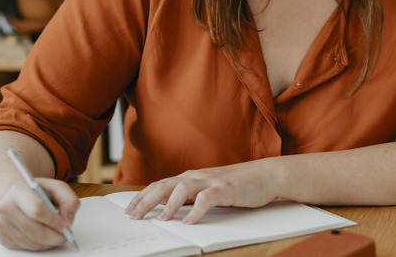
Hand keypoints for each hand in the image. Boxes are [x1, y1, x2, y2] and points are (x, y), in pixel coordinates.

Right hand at [0, 178, 79, 250]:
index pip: (36, 209)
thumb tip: (68, 221)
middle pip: (33, 230)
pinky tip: (45, 237)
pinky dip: (39, 246)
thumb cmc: (38, 191)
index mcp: (18, 191)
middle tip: (66, 235)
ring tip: (57, 235)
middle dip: (54, 236)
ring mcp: (2, 224)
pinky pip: (25, 248)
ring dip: (48, 243)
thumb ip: (69, 200)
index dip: (53, 220)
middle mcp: (6, 207)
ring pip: (30, 242)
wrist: (16, 195)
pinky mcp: (3, 238)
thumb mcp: (57, 188)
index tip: (65, 225)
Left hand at [125, 159, 280, 224]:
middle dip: (146, 200)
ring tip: (161, 219)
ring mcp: (211, 181)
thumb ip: (192, 196)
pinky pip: (207, 198)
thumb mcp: (209, 189)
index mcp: (192, 177)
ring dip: (169, 204)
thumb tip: (171, 209)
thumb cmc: (238, 184)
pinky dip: (197, 210)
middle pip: (165, 185)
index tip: (129, 209)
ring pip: (183, 188)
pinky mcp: (226, 189)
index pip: (161, 185)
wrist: (266, 175)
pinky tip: (190, 221)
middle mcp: (198, 176)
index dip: (143, 196)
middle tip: (133, 215)